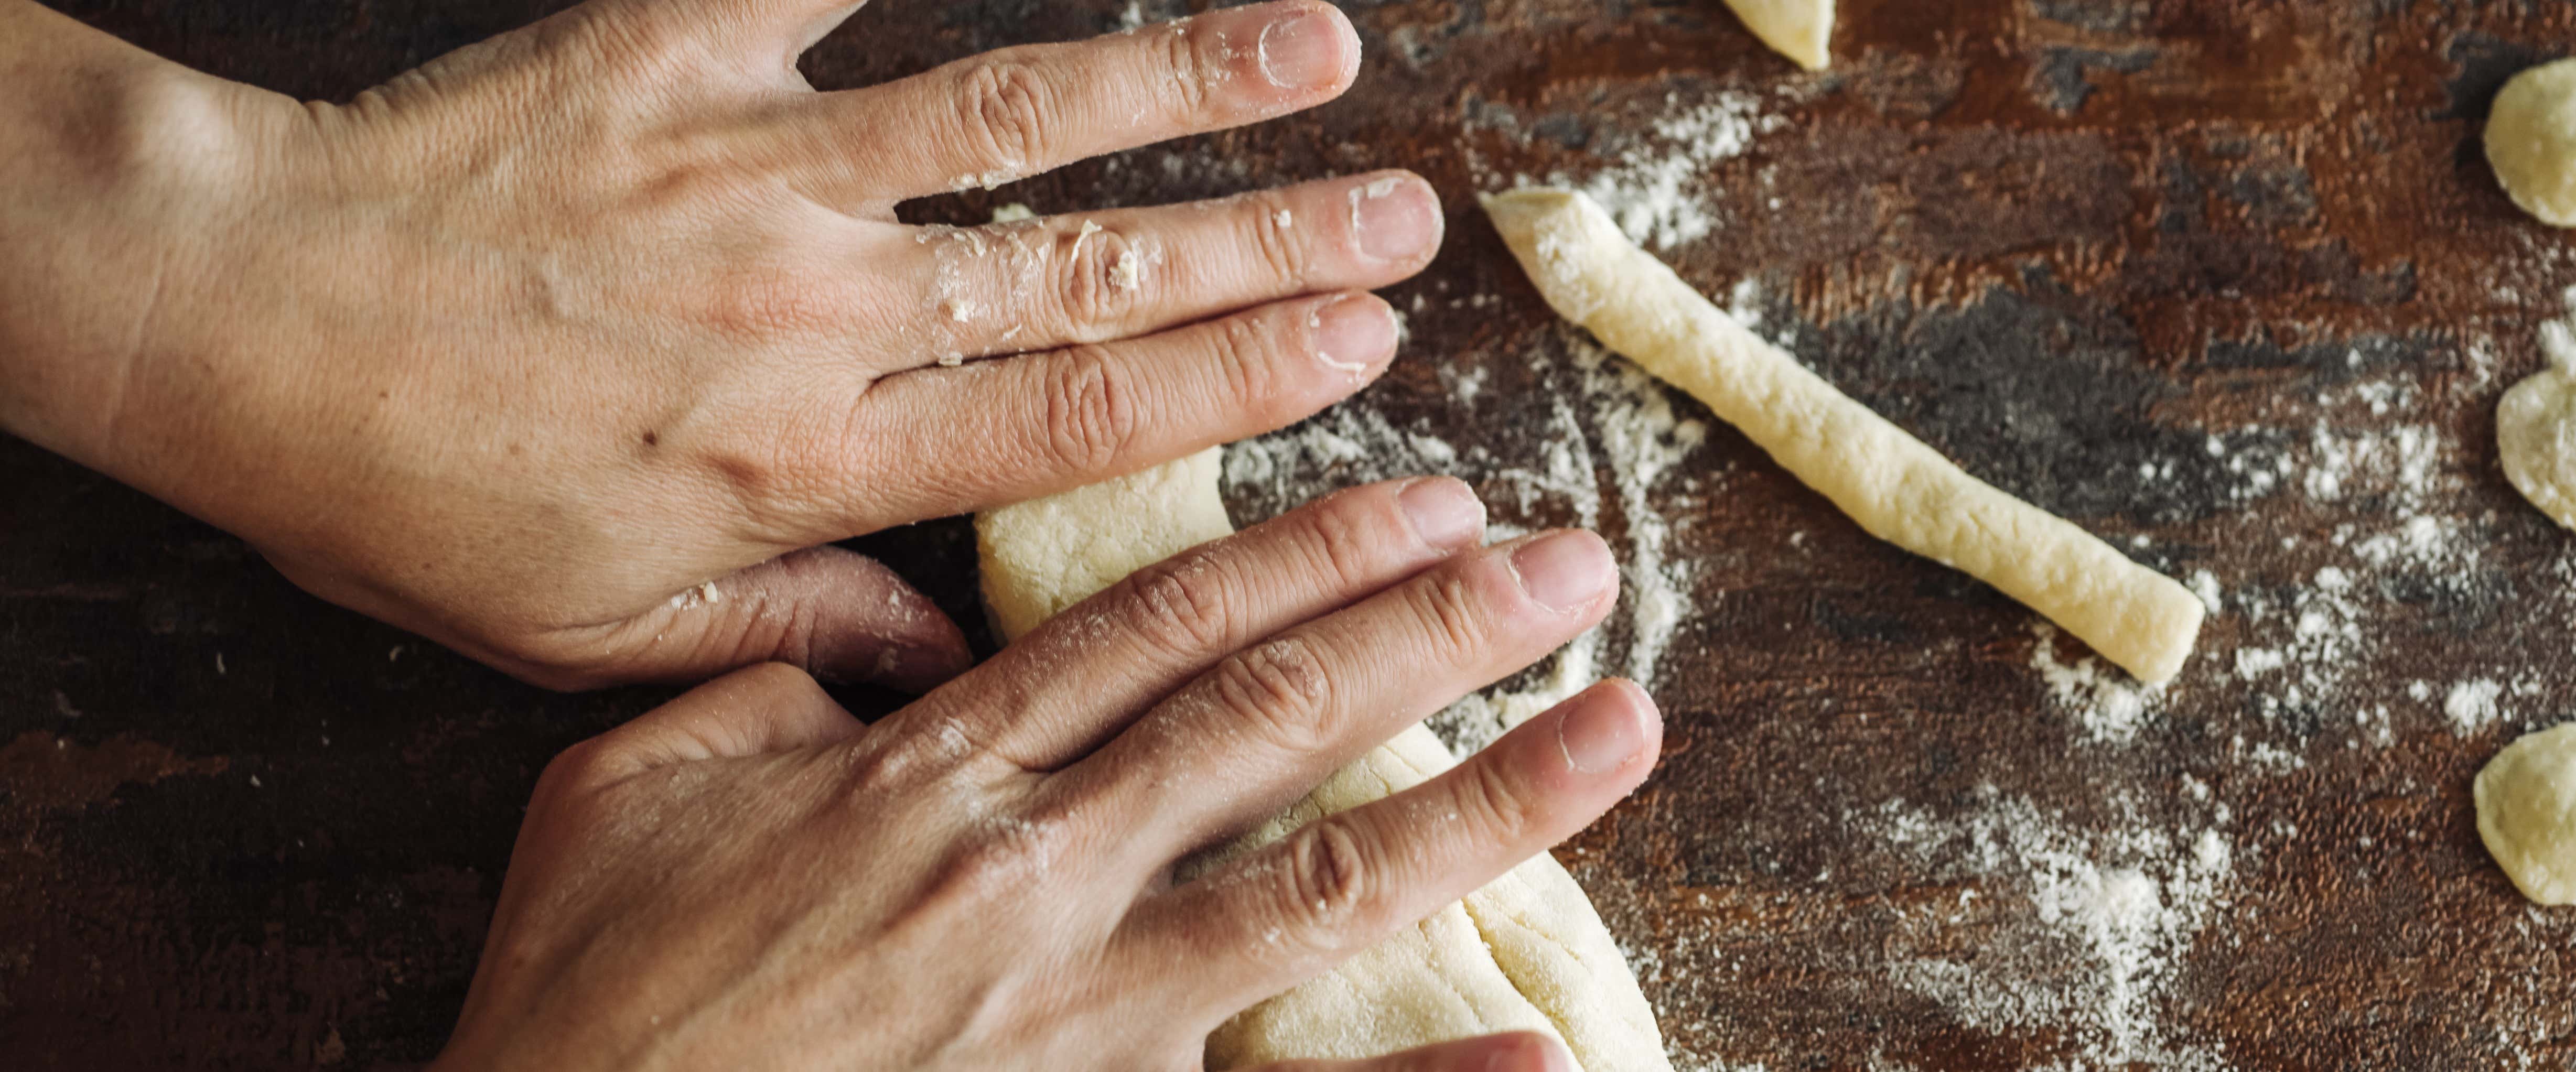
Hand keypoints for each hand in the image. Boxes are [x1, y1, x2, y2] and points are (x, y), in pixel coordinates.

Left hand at [0, 0, 1439, 688]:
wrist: (233, 321)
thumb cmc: (408, 492)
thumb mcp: (596, 629)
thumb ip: (792, 628)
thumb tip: (945, 661)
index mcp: (814, 454)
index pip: (1081, 412)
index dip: (1243, 377)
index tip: (1363, 345)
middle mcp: (819, 304)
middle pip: (1097, 266)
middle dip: (1272, 238)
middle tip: (1406, 212)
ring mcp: (756, 161)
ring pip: (1013, 115)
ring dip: (1180, 77)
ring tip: (1315, 42)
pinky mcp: (674, 45)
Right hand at [438, 478, 1660, 1070]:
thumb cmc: (586, 1009)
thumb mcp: (621, 799)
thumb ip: (759, 695)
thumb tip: (863, 651)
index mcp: (932, 778)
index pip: (1161, 627)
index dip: (1307, 550)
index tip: (1425, 495)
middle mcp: (1035, 876)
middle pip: (1276, 717)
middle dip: (1440, 627)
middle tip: (1572, 561)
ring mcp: (1080, 1017)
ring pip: (1324, 880)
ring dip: (1491, 797)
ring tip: (1623, 725)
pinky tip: (1542, 1052)